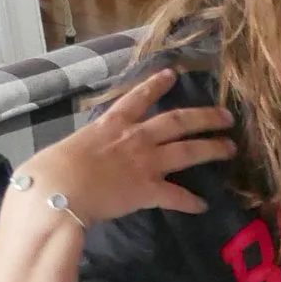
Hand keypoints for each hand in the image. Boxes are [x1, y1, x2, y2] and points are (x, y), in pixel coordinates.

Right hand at [16, 70, 235, 223]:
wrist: (58, 191)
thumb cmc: (50, 169)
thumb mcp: (68, 146)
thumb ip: (82, 145)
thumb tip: (76, 153)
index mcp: (111, 123)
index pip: (139, 97)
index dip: (157, 85)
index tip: (174, 74)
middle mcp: (135, 137)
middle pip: (179, 121)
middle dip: (205, 117)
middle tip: (226, 117)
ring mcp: (145, 162)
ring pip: (189, 151)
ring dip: (212, 149)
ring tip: (230, 148)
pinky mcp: (148, 190)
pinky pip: (177, 196)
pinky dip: (191, 202)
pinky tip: (203, 206)